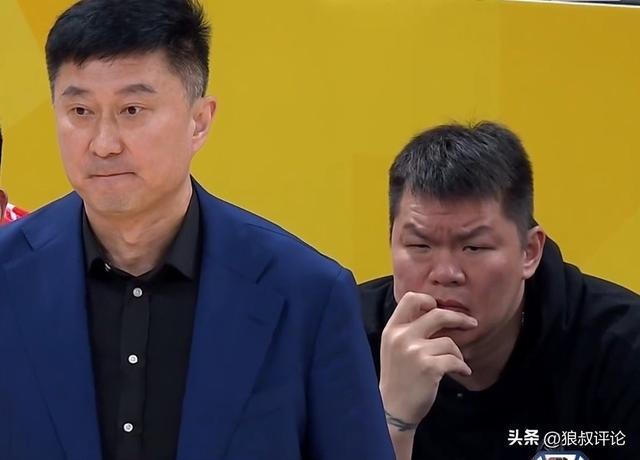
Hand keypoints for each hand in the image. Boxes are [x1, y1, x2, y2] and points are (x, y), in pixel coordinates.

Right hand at [379, 291, 477, 425]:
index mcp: (392, 330)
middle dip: (459, 318)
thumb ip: (408, 330)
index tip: (441, 309)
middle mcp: (401, 337)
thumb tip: (435, 312)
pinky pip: (455, 360)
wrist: (393, 409)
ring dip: (457, 353)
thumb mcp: (394, 348)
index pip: (411, 299)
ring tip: (456, 363)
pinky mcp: (429, 367)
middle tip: (471, 323)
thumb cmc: (397, 379)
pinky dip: (461, 366)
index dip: (429, 300)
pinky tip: (461, 372)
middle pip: (437, 314)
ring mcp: (414, 352)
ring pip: (449, 341)